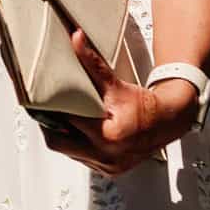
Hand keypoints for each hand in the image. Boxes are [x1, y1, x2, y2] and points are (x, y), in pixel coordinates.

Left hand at [42, 30, 195, 175]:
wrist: (169, 121)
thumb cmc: (145, 104)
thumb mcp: (116, 83)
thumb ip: (93, 63)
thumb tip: (76, 38)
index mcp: (109, 134)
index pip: (66, 120)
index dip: (52, 109)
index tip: (40, 100)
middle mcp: (108, 155)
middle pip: (59, 142)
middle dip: (51, 127)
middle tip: (45, 112)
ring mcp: (108, 165)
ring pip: (69, 153)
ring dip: (63, 138)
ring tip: (59, 120)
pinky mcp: (109, 170)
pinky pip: (82, 160)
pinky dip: (77, 147)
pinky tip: (76, 133)